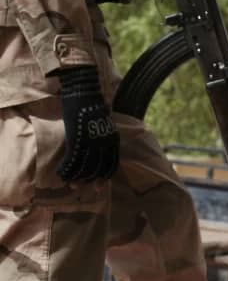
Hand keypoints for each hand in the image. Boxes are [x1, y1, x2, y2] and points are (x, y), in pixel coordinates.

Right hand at [56, 66, 119, 181]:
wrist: (84, 92)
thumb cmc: (92, 104)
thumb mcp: (104, 122)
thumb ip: (103, 134)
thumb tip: (98, 142)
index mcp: (112, 140)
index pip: (111, 164)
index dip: (105, 176)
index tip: (100, 185)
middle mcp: (104, 144)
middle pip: (98, 169)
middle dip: (90, 181)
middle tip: (82, 188)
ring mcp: (91, 142)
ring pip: (85, 167)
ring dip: (77, 178)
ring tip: (71, 185)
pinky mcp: (78, 139)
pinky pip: (73, 160)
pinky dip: (67, 169)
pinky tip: (61, 174)